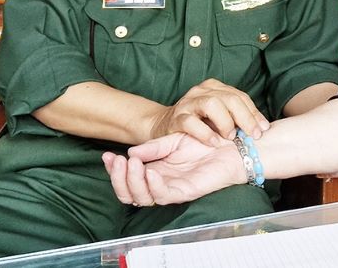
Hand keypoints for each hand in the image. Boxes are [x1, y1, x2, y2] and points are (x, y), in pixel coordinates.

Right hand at [102, 132, 245, 205]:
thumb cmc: (205, 142)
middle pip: (129, 193)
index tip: (107, 155)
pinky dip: (153, 185)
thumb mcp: (173, 139)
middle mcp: (160, 184)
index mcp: (155, 171)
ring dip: (132, 181)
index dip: (114, 170)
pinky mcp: (185, 193)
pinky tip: (150, 171)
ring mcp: (172, 190)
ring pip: (143, 198)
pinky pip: (164, 195)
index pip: (127, 179)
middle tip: (116, 161)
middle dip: (118, 178)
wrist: (231, 145)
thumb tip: (130, 153)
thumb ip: (153, 148)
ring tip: (132, 164)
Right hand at [150, 78, 269, 143]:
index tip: (264, 129)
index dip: (254, 112)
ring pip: (211, 104)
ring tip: (231, 137)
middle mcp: (201, 92)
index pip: (239, 96)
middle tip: (253, 135)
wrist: (162, 126)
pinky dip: (204, 133)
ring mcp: (187, 103)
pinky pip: (191, 122)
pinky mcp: (175, 118)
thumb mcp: (217, 116)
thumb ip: (235, 117)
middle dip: (245, 117)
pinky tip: (213, 143)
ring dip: (225, 121)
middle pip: (229, 98)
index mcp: (214, 88)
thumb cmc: (196, 123)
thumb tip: (261, 128)